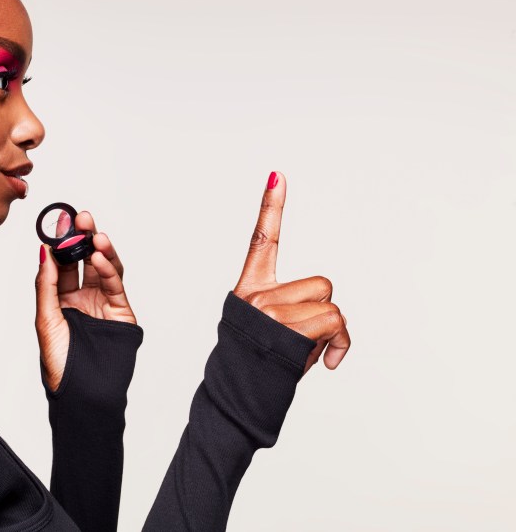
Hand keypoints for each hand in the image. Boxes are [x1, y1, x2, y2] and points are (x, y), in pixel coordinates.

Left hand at [34, 210, 136, 392]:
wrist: (83, 393)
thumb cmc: (59, 363)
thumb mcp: (46, 319)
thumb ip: (46, 284)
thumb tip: (43, 251)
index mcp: (60, 299)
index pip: (61, 264)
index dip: (61, 243)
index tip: (59, 223)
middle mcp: (81, 297)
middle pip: (83, 260)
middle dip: (82, 238)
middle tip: (80, 217)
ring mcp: (101, 303)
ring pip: (102, 267)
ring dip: (99, 248)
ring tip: (93, 232)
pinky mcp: (120, 311)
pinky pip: (114, 285)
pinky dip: (109, 268)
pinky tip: (101, 256)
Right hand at [234, 171, 350, 375]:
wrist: (236, 400)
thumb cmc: (257, 370)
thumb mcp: (272, 334)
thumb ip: (292, 312)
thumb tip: (330, 318)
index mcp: (250, 290)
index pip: (261, 239)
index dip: (271, 206)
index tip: (277, 175)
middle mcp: (256, 295)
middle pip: (321, 286)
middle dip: (324, 316)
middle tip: (304, 343)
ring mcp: (269, 310)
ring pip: (330, 306)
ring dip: (331, 335)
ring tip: (306, 355)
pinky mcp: (284, 326)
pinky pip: (334, 323)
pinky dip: (339, 346)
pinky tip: (323, 364)